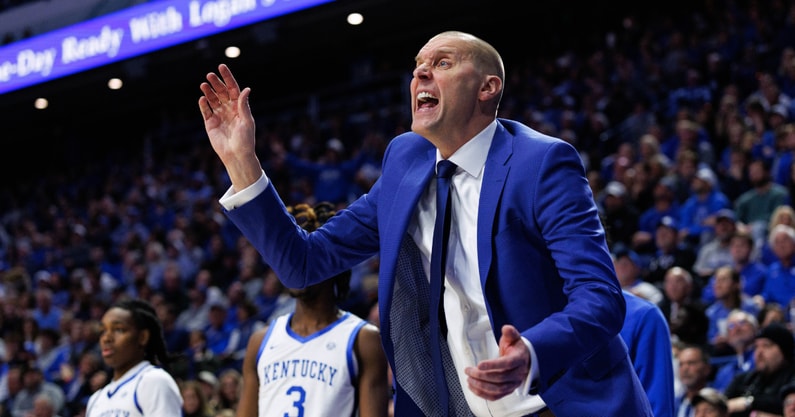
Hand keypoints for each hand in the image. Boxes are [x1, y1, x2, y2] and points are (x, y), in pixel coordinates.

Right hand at [198, 63, 260, 189]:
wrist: (236, 155)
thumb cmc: (246, 140)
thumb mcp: (247, 121)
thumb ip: (244, 105)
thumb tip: (246, 89)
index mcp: (239, 107)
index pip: (233, 88)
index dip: (227, 77)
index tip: (221, 66)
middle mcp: (229, 109)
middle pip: (221, 92)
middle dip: (216, 83)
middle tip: (209, 75)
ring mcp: (219, 115)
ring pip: (212, 100)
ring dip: (208, 91)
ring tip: (204, 85)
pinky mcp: (210, 123)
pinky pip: (206, 111)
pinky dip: (203, 104)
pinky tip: (202, 98)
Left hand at [464, 324, 530, 400]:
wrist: (524, 360)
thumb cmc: (516, 349)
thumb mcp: (514, 338)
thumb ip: (510, 332)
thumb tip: (506, 328)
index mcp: (519, 360)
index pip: (507, 364)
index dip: (493, 365)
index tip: (479, 364)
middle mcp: (518, 374)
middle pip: (499, 378)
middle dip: (482, 375)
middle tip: (469, 371)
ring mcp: (513, 384)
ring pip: (497, 389)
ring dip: (481, 386)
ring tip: (469, 379)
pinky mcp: (508, 391)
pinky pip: (496, 396)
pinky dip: (483, 394)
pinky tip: (473, 388)